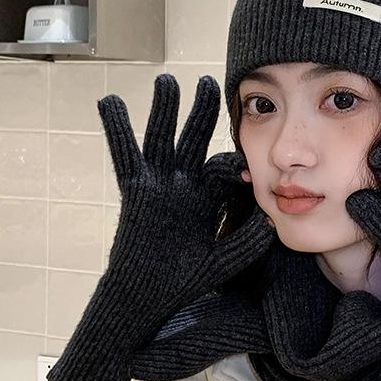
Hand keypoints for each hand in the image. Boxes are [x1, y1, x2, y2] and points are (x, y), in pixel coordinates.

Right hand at [46, 73, 276, 380]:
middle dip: (202, 112)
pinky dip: (116, 129)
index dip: (235, 164)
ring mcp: (157, 185)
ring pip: (161, 138)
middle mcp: (184, 185)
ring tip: (167, 81)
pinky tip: (110, 101)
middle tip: (209, 81)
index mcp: (208, 198)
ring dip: (164, 110)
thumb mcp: (222, 262)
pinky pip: (123, 155)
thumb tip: (271, 222)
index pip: (224, 168)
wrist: (148, 299)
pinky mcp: (133, 191)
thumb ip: (245, 244)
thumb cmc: (185, 282)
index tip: (247, 172)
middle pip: (194, 139)